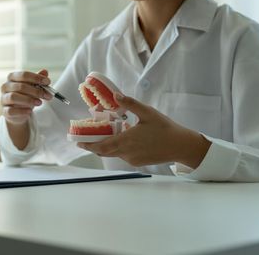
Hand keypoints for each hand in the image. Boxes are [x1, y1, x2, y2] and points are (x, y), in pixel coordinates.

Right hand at [0, 69, 52, 125]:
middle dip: (35, 91)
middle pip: (20, 86)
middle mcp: (6, 86)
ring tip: (39, 103)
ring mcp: (4, 98)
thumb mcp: (33, 87)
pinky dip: (22, 111)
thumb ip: (38, 80)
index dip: (36, 78)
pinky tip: (30, 111)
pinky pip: (11, 110)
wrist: (19, 112)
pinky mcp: (4, 111)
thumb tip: (45, 71)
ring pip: (13, 97)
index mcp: (12, 77)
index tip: (48, 82)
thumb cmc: (26, 96)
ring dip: (28, 100)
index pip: (24, 75)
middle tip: (46, 95)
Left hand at [77, 93, 210, 168]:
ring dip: (107, 145)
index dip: (88, 145)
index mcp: (126, 141)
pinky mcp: (138, 162)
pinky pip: (123, 155)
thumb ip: (130, 104)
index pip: (101, 146)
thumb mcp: (147, 112)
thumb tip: (115, 95)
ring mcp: (132, 159)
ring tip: (105, 132)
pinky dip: (118, 147)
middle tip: (85, 137)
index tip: (78, 142)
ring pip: (113, 153)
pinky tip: (124, 136)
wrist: (181, 146)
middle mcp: (127, 153)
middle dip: (93, 145)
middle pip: (104, 152)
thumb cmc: (165, 128)